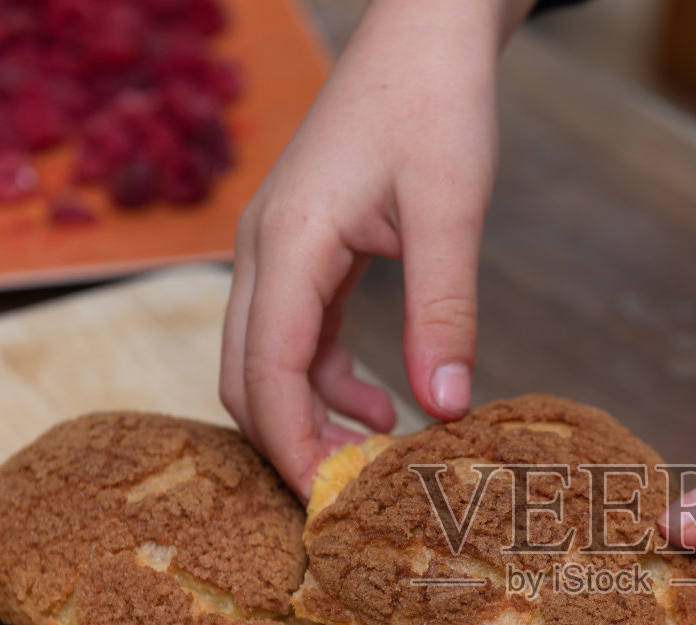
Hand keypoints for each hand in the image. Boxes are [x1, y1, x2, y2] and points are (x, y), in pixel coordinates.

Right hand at [222, 0, 525, 495]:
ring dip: (307, 417)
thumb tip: (444, 409)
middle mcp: (263, 249)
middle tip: (348, 504)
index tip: (332, 506)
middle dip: (287, 444)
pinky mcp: (302, 249)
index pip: (267, 373)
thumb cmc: (434, 104)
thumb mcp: (450, 210)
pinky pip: (294, 335)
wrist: (423, 34)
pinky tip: (381, 406)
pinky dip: (326, 380)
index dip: (292, 447)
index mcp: (287, 242)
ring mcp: (276, 249)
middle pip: (245, 377)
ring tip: (373, 463)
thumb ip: (445, 310)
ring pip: (263, 360)